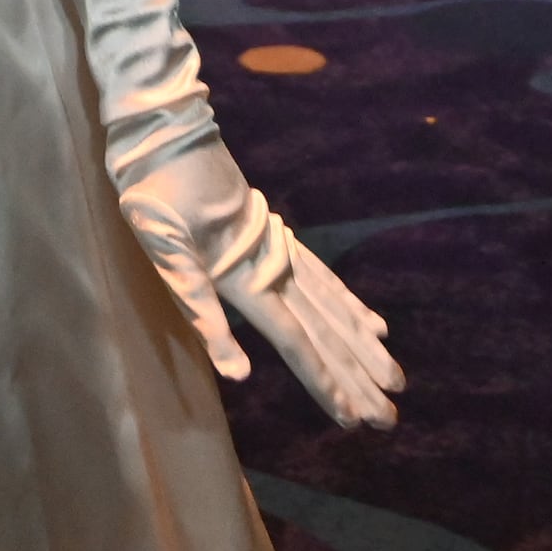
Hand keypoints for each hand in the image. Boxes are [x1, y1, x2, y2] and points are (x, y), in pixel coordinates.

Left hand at [118, 136, 399, 429]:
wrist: (169, 132)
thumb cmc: (155, 191)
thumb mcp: (162, 246)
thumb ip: (201, 309)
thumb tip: (237, 374)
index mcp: (244, 278)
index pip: (294, 341)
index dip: (324, 380)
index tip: (353, 417)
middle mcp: (273, 268)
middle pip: (324, 332)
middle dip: (357, 377)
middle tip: (389, 418)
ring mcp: (281, 250)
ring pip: (332, 308)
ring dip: (363, 347)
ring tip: (396, 379)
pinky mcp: (278, 236)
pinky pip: (324, 278)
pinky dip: (350, 305)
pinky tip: (374, 326)